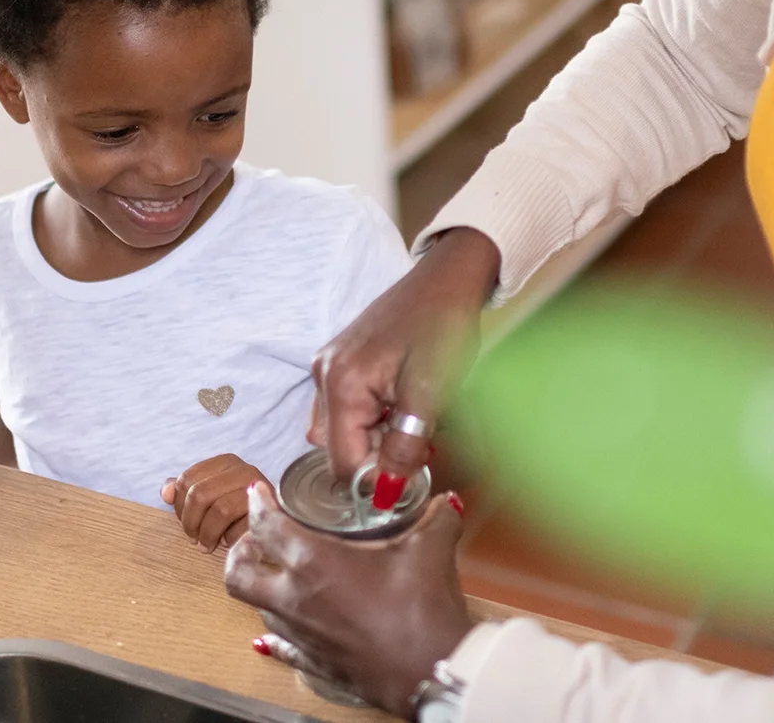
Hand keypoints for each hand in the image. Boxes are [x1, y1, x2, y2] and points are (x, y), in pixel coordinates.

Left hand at [161, 453, 264, 549]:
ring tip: (207, 545)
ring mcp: (260, 491)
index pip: (186, 480)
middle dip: (190, 522)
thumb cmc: (237, 515)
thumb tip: (165, 491)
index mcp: (226, 463)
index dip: (178, 506)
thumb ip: (185, 492)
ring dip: (207, 534)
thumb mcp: (208, 499)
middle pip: (199, 494)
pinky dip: (228, 540)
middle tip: (193, 538)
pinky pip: (240, 527)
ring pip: (219, 509)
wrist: (276, 530)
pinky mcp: (270, 514)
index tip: (185, 522)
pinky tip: (228, 542)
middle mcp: (245, 470)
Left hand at [226, 480, 474, 710]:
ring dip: (262, 588)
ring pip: (258, 609)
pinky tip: (282, 630)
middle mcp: (295, 599)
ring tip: (280, 575)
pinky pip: (281, 646)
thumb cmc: (422, 610)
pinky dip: (276, 634)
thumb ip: (435, 518)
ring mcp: (301, 635)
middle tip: (257, 539)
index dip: (257, 505)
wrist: (432, 672)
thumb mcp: (431, 549)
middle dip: (240, 552)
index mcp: (313, 562)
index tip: (259, 493)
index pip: (266, 527)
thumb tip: (444, 502)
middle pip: (238, 575)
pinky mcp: (313, 663)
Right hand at [310, 228, 499, 483]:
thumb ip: (404, 446)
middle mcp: (325, 376)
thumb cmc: (442, 327)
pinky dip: (376, 419)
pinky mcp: (344, 361)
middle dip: (380, 457)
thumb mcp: (430, 393)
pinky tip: (405, 405)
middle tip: (423, 441)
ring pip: (345, 431)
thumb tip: (386, 494)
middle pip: (340, 449)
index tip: (415, 473)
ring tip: (417, 420)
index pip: (343, 463)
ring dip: (379, 439)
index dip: (379, 480)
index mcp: (340, 385)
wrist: (448, 278)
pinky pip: (350, 408)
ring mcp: (331, 366)